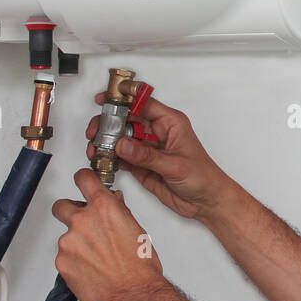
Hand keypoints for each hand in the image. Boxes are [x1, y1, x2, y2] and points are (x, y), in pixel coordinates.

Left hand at [52, 168, 165, 300]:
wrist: (134, 294)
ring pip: (66, 236)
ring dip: (77, 243)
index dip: (82, 179)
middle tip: (82, 224)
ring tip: (96, 258)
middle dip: (69, 212)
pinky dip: (74, 261)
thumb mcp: (136, 230)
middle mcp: (82, 221)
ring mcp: (69, 242)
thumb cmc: (140, 265)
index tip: (82, 181)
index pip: (83, 179)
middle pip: (61, 206)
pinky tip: (90, 269)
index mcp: (104, 208)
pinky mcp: (62, 263)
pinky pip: (64, 257)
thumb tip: (114, 203)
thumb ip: (119, 212)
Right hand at [86, 92, 233, 221]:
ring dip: (106, 142)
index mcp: (170, 123)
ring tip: (95, 149)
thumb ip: (147, 156)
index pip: (143, 103)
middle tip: (95, 132)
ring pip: (121, 138)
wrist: (206, 202)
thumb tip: (122, 145)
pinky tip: (102, 159)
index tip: (105, 99)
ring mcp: (148, 148)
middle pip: (127, 119)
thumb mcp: (175, 165)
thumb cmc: (203, 177)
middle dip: (108, 123)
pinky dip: (109, 157)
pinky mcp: (141, 164)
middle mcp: (157, 132)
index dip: (123, 99)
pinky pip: (121, 156)